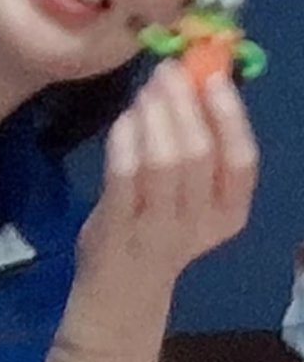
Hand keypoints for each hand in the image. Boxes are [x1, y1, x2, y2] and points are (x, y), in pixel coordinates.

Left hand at [77, 58, 258, 283]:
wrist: (123, 288)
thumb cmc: (160, 224)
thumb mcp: (192, 195)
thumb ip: (197, 144)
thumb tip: (194, 76)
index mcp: (230, 211)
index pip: (242, 161)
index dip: (229, 115)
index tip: (212, 76)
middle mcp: (200, 222)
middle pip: (200, 153)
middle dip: (183, 103)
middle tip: (166, 73)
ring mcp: (159, 227)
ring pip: (164, 162)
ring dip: (154, 117)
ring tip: (144, 92)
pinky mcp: (119, 227)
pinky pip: (124, 176)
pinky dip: (124, 140)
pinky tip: (122, 119)